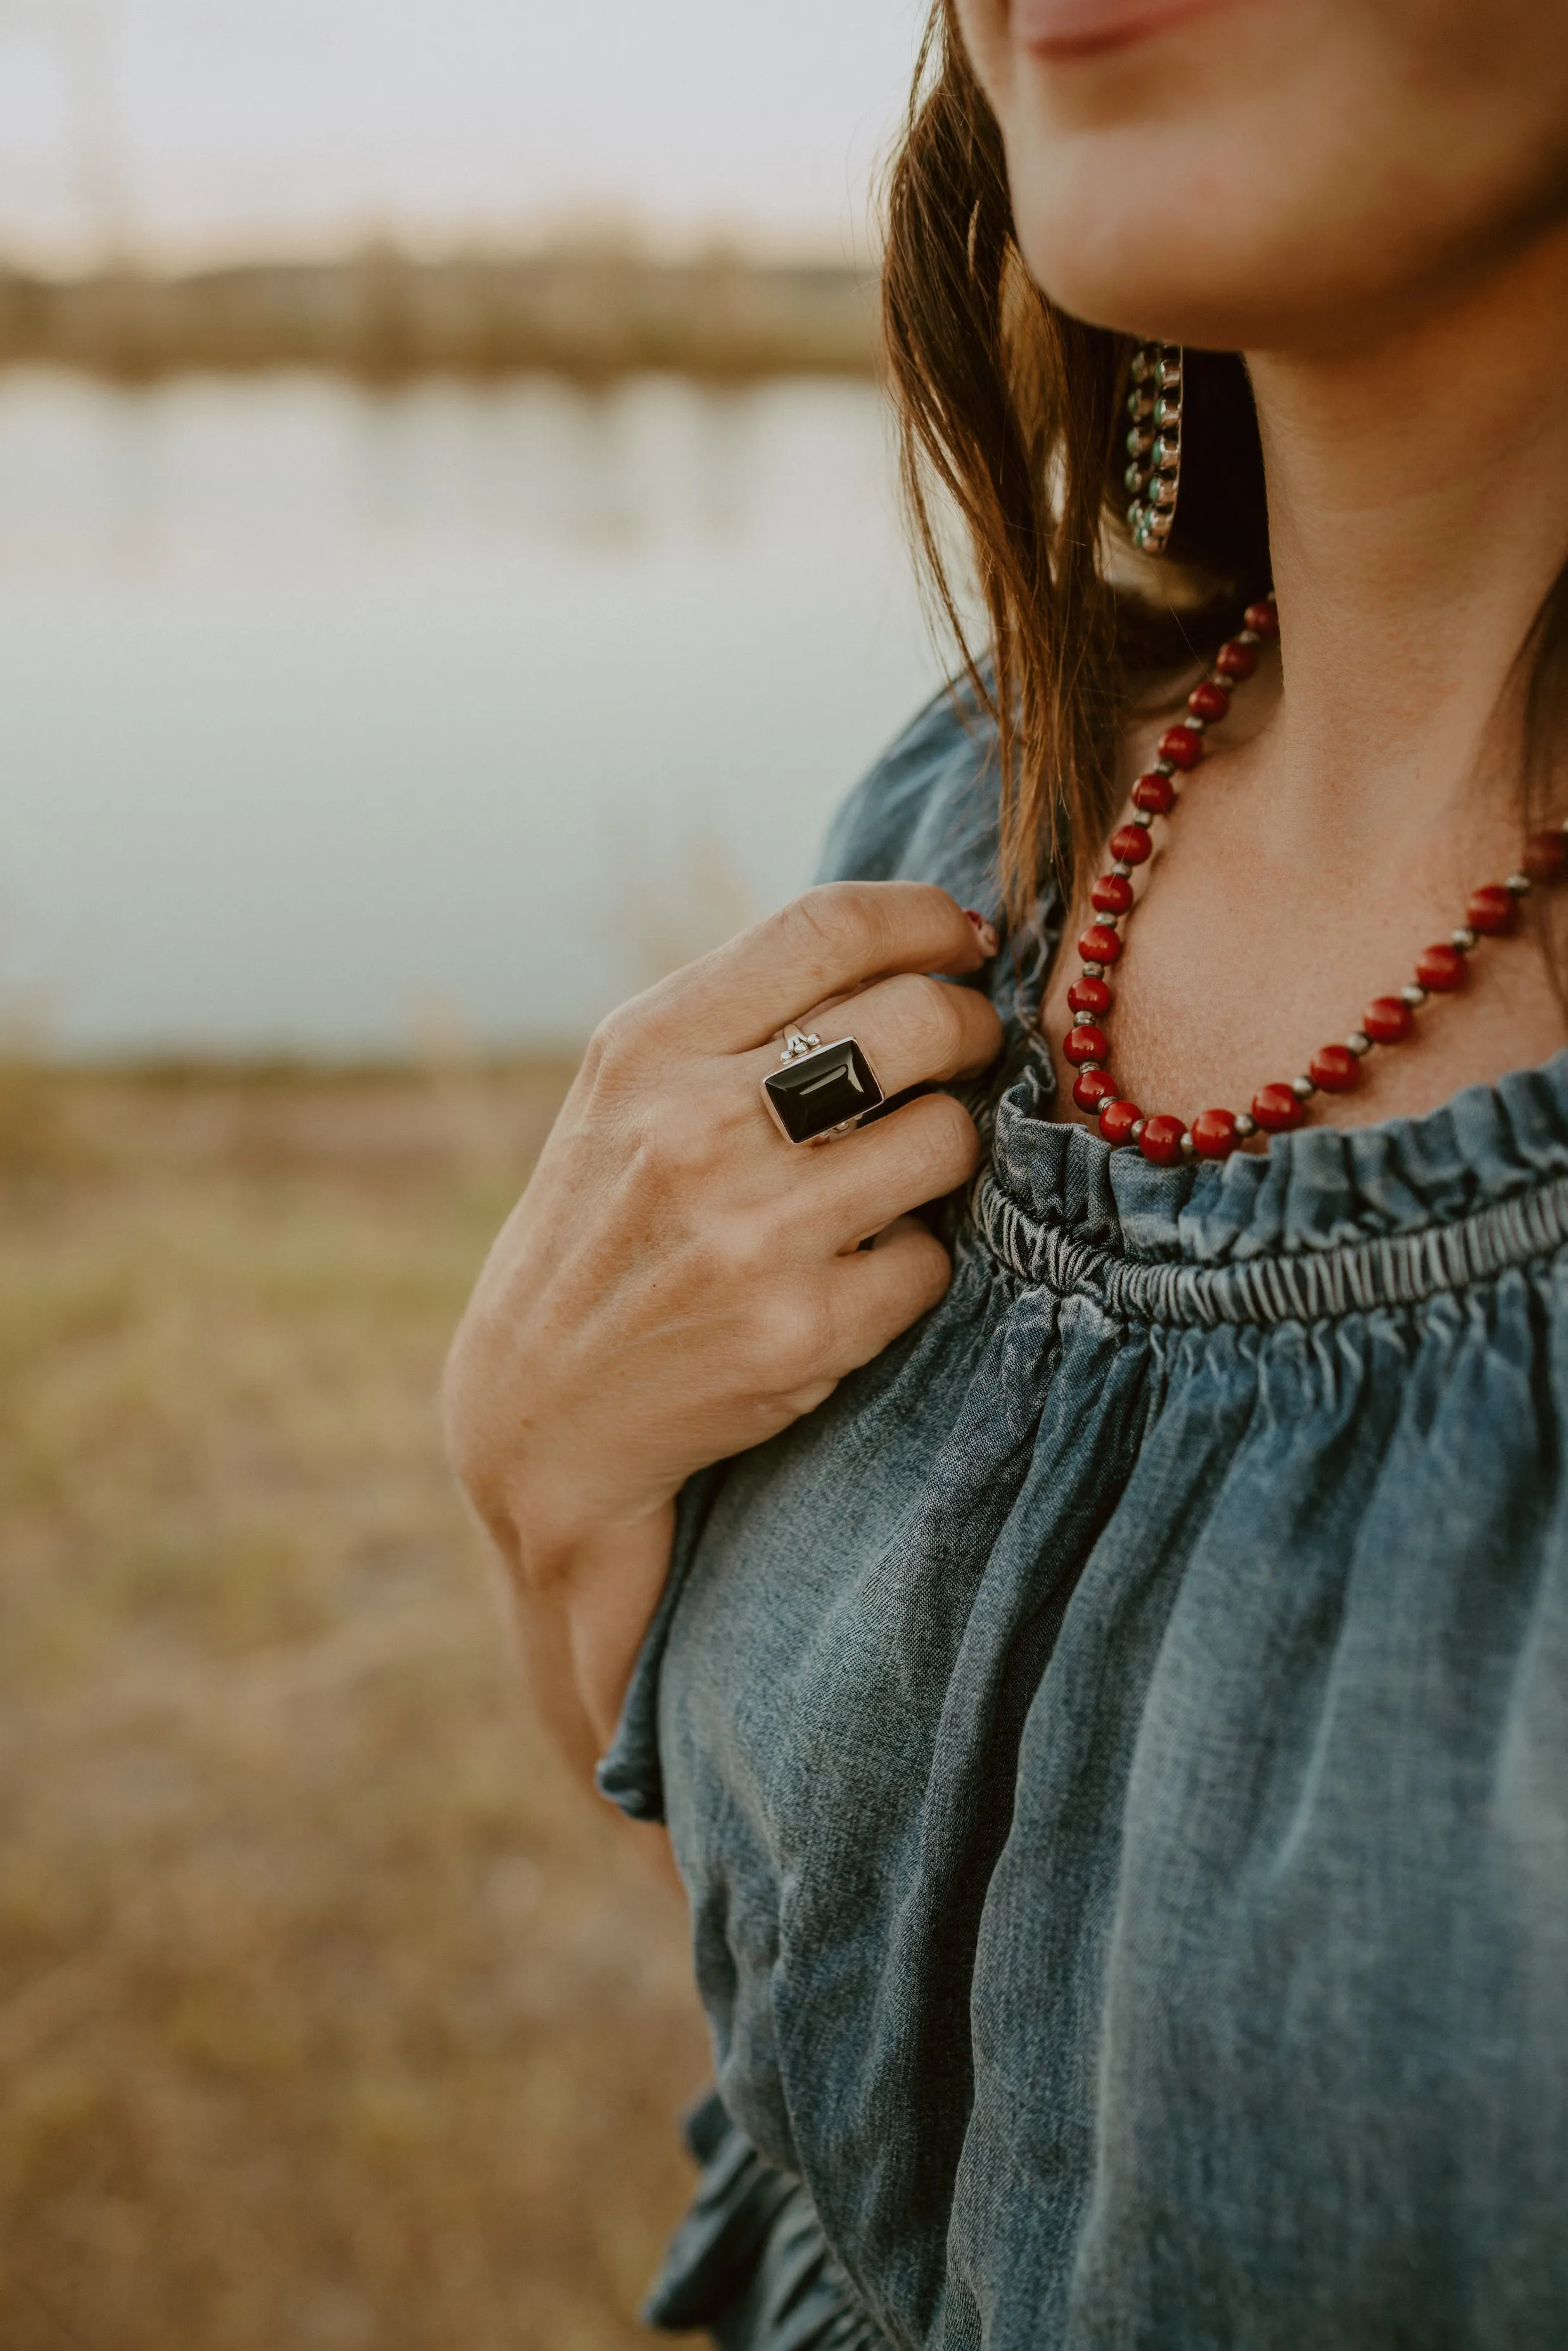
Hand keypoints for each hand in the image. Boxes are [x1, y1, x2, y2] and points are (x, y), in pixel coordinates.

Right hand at [443, 881, 1002, 1768]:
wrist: (542, 1412)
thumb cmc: (611, 1225)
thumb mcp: (632, 1095)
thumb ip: (747, 1018)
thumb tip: (920, 946)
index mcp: (648, 1046)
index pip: (831, 926)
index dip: (927, 919)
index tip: (963, 942)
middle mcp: (696, 1128)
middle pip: (918, 1020)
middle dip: (971, 1027)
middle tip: (970, 1047)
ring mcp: (752, 1235)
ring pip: (946, 1139)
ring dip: (946, 1149)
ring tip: (901, 1167)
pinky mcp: (804, 1333)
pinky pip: (931, 1259)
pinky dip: (912, 1260)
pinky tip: (856, 1268)